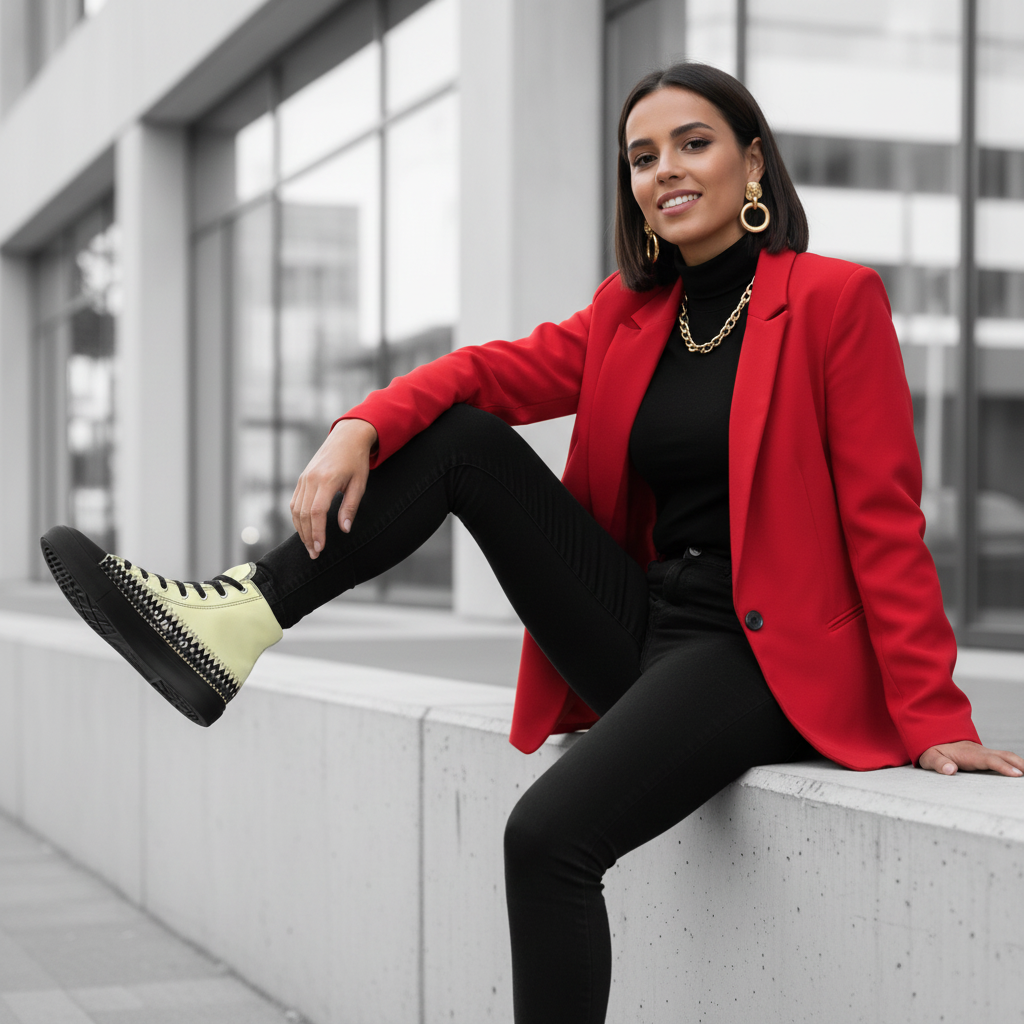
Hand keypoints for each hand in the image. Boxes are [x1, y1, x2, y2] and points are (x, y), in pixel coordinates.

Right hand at [290, 419, 377, 558]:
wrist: (346, 437)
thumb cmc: (356, 461)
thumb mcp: (359, 484)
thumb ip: (350, 507)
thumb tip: (344, 530)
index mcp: (327, 480)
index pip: (317, 512)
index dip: (317, 532)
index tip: (320, 548)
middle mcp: (311, 479)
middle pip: (303, 514)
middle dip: (308, 537)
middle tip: (314, 554)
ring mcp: (304, 479)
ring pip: (296, 510)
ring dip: (301, 530)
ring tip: (310, 546)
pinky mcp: (302, 479)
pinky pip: (295, 502)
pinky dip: (298, 518)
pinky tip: (305, 530)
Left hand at [918, 740, 1023, 776]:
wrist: (932, 739)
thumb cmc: (931, 751)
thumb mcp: (929, 757)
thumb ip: (939, 763)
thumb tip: (950, 770)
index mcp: (968, 753)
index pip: (989, 760)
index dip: (1003, 767)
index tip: (1016, 774)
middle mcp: (979, 751)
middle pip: (1003, 755)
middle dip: (1019, 764)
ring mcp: (983, 752)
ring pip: (1005, 756)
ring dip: (1019, 763)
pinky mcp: (985, 755)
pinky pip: (1003, 758)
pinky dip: (1015, 763)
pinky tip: (1020, 772)